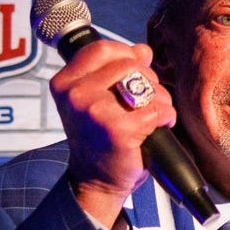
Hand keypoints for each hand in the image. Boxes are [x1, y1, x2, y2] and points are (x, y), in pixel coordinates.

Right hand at [49, 40, 174, 228]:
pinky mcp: (118, 128)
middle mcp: (75, 94)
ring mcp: (95, 110)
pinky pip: (157, 110)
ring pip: (147, 85)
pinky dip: (165, 118)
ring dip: (159, 100)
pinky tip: (156, 130)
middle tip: (144, 102)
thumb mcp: (98, 98)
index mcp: (65, 83)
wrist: (96, 181)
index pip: (102, 49)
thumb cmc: (99, 140)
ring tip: (150, 118)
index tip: (132, 74)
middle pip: (129, 64)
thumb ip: (116, 70)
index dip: (126, 55)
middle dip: (147, 80)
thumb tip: (142, 50)